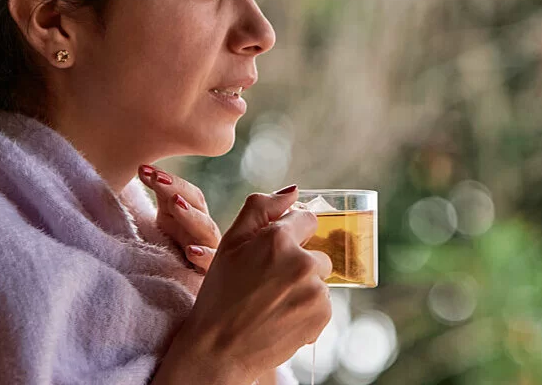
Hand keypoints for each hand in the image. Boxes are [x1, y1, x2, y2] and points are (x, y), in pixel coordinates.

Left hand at [138, 164, 219, 271]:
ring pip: (205, 229)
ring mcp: (209, 249)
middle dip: (178, 189)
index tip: (143, 169)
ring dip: (190, 215)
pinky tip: (191, 252)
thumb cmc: (175, 253)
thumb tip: (142, 168)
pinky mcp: (208, 272)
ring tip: (175, 203)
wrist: (185, 288)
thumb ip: (161, 199)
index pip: (185, 191)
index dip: (168, 179)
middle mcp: (202, 228)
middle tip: (158, 179)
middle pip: (197, 204)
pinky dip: (203, 256)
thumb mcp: (165, 223)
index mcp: (190, 215)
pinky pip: (210, 264)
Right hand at [153, 185, 332, 383]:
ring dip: (302, 290)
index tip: (274, 255)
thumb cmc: (220, 294)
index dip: (290, 236)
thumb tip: (292, 192)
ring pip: (318, 280)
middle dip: (297, 265)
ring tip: (272, 306)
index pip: (307, 220)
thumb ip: (260, 209)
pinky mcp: (322, 314)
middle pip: (316, 254)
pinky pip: (322, 303)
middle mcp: (302, 261)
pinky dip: (307, 311)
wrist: (219, 349)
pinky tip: (281, 319)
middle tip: (267, 286)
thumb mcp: (230, 244)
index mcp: (278, 238)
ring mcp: (315, 290)